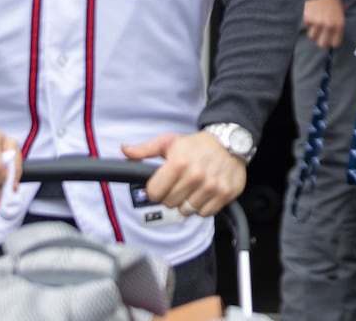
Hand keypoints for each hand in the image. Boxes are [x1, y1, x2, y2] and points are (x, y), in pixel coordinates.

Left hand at [121, 131, 246, 217]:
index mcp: (178, 163)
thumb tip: (125, 150)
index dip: (156, 189)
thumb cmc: (197, 144)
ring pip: (186, 211)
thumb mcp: (170, 142)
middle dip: (172, 196)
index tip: (163, 183)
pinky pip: (204, 213)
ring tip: (193, 188)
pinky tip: (204, 193)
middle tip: (180, 184)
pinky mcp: (225, 193)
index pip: (154, 193)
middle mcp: (196, 176)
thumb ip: (145, 149)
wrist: (231, 141)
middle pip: (169, 204)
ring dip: (187, 202)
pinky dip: (203, 206)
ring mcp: (212, 186)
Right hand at [303, 0, 344, 48]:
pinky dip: (307, 21)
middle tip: (320, 33)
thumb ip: (335, 28)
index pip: (335, 43)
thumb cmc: (332, 2)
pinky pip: (305, 26)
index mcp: (339, 25)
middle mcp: (328, 25)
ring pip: (312, 36)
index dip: (331, 41)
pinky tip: (311, 12)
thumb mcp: (339, 15)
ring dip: (313, 30)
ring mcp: (317, 22)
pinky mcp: (307, 18)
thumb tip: (329, 41)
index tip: (329, 38)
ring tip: (315, 20)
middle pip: (322, 44)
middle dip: (320, 40)